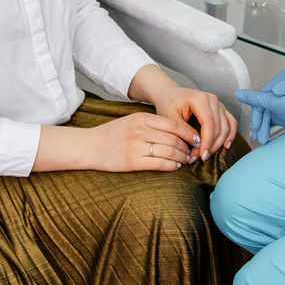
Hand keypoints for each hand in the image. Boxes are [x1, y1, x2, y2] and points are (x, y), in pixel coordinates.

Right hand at [82, 111, 199, 171]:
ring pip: (168, 151)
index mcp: (141, 118)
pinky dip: (171, 165)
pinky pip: (159, 164)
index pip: (173, 124)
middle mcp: (140, 130)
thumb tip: (176, 132)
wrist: (89, 146)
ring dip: (181, 157)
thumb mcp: (131, 121)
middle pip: (173, 138)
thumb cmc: (111, 134)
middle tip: (193, 151)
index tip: (196, 138)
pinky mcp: (132, 162)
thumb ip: (151, 124)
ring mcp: (136, 146)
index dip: (188, 132)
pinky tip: (175, 166)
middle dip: (187, 146)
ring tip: (185, 160)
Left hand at [152, 86, 237, 161]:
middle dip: (211, 145)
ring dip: (219, 143)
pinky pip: (231, 123)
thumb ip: (183, 131)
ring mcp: (218, 104)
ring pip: (226, 127)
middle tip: (199, 157)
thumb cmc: (168, 104)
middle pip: (219, 127)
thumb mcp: (169, 118)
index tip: (202, 155)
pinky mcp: (220, 109)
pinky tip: (225, 146)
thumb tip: (197, 144)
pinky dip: (230, 135)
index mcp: (200, 99)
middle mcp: (212, 100)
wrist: (169, 94)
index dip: (207, 141)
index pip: (209, 123)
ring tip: (207, 154)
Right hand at [251, 33, 284, 141]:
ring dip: (267, 124)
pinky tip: (277, 130)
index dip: (257, 114)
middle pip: (265, 106)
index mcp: (281, 81)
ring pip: (272, 110)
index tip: (256, 129)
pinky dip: (277, 121)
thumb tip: (274, 92)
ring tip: (264, 138)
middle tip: (259, 138)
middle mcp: (282, 87)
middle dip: (260, 122)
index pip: (261, 98)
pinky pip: (282, 112)